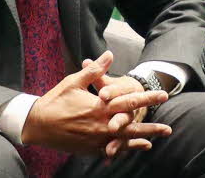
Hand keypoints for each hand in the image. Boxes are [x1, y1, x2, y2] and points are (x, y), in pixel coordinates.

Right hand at [21, 51, 170, 155]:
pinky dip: (124, 149)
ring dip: (141, 140)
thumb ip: (95, 70)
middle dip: (150, 126)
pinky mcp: (89, 148)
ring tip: (156, 140)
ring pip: (124, 141)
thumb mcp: (74, 81)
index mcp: (99, 107)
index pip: (129, 102)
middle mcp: (101, 125)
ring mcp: (96, 139)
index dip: (147, 98)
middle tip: (168, 128)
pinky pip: (111, 150)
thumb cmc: (55, 100)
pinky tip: (136, 148)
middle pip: (131, 126)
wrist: (37, 125)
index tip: (163, 96)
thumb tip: (110, 55)